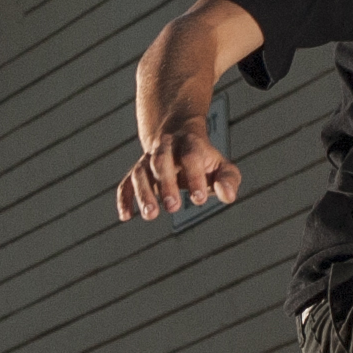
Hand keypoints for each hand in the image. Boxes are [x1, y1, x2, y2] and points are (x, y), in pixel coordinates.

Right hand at [115, 120, 239, 221]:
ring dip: (144, 192)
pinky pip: (126, 183)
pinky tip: (126, 216)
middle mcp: (165, 148)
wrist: (178, 136)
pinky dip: (124, 199)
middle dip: (166, 184)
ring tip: (151, 215)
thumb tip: (228, 196)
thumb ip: (228, 180)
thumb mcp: (221, 166)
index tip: (199, 200)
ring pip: (141, 172)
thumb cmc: (204, 159)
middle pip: (161, 161)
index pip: (190, 156)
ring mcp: (148, 160)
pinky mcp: (137, 171)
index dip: (194, 177)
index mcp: (189, 143)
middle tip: (173, 207)